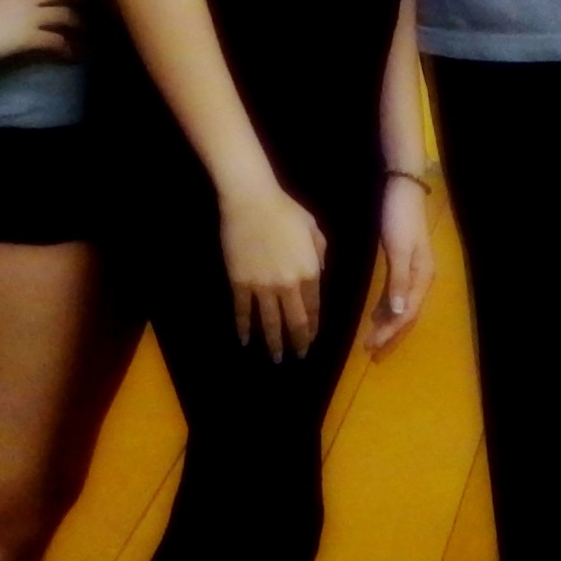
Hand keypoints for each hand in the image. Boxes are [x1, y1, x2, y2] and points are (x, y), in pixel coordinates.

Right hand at [220, 174, 327, 361]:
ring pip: (269, 323)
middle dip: (297, 342)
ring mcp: (262, 287)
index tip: (312, 339)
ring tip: (275, 358)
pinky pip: (243, 311)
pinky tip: (245, 340)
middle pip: (295, 322)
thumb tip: (317, 275)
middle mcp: (288, 285)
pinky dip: (244, 328)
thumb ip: (319, 255)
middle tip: (298, 356)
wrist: (251, 201)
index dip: (313, 327)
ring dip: (273, 343)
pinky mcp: (240, 283)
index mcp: (309, 272)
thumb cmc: (286, 210)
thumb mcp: (314, 230)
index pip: (314, 308)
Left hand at [369, 173, 434, 352]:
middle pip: (406, 313)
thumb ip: (398, 281)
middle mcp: (421, 278)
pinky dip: (386, 307)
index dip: (390, 332)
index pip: (407, 314)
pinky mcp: (403, 263)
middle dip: (389, 332)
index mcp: (422, 277)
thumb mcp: (399, 250)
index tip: (371, 346)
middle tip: (369, 348)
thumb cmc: (400, 218)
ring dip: (387, 322)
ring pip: (401, 305)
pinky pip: (396, 294)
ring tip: (371, 338)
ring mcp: (413, 271)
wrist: (401, 188)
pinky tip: (375, 314)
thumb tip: (398, 313)